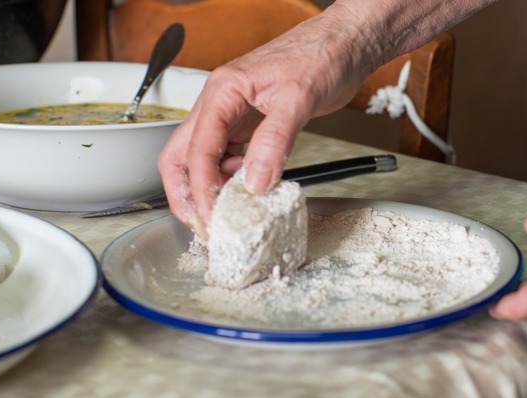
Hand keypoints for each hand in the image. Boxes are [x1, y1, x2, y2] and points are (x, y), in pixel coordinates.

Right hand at [157, 9, 368, 236]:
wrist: (344, 44)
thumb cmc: (322, 55)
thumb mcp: (298, 99)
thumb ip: (274, 141)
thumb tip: (254, 182)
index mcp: (222, 92)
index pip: (197, 149)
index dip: (201, 189)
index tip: (213, 216)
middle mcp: (220, 104)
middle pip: (182, 156)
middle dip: (187, 194)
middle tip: (205, 224)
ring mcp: (233, 115)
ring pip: (203, 160)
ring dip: (211, 189)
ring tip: (231, 212)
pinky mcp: (249, 125)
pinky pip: (229, 158)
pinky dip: (233, 179)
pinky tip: (250, 189)